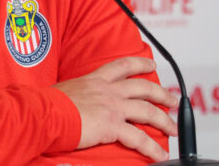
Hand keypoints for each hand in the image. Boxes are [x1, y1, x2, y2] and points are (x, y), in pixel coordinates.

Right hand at [54, 57, 177, 162]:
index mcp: (95, 79)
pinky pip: (139, 138)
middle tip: (172, 99)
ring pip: (147, 110)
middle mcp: (107, 90)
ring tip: (173, 128)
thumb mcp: (66, 90)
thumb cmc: (48, 103)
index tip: (151, 65)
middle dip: (161, 93)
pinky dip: (152, 148)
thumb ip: (77, 94)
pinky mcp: (112, 126)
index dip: (140, 64)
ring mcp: (112, 107)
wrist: (45, 112)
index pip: (122, 66)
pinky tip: (159, 154)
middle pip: (143, 87)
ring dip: (164, 120)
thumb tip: (75, 101)